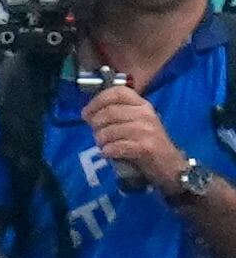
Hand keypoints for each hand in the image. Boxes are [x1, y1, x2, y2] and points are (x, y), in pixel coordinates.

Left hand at [89, 76, 195, 191]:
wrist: (170, 165)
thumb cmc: (147, 142)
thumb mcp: (135, 122)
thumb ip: (116, 113)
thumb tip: (88, 113)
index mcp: (142, 104)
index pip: (117, 92)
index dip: (97, 101)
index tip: (87, 113)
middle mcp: (145, 114)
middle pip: (109, 112)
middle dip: (96, 125)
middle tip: (96, 134)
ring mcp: (147, 130)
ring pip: (110, 130)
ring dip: (100, 140)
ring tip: (103, 145)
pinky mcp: (146, 147)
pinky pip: (116, 146)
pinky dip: (108, 151)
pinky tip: (109, 153)